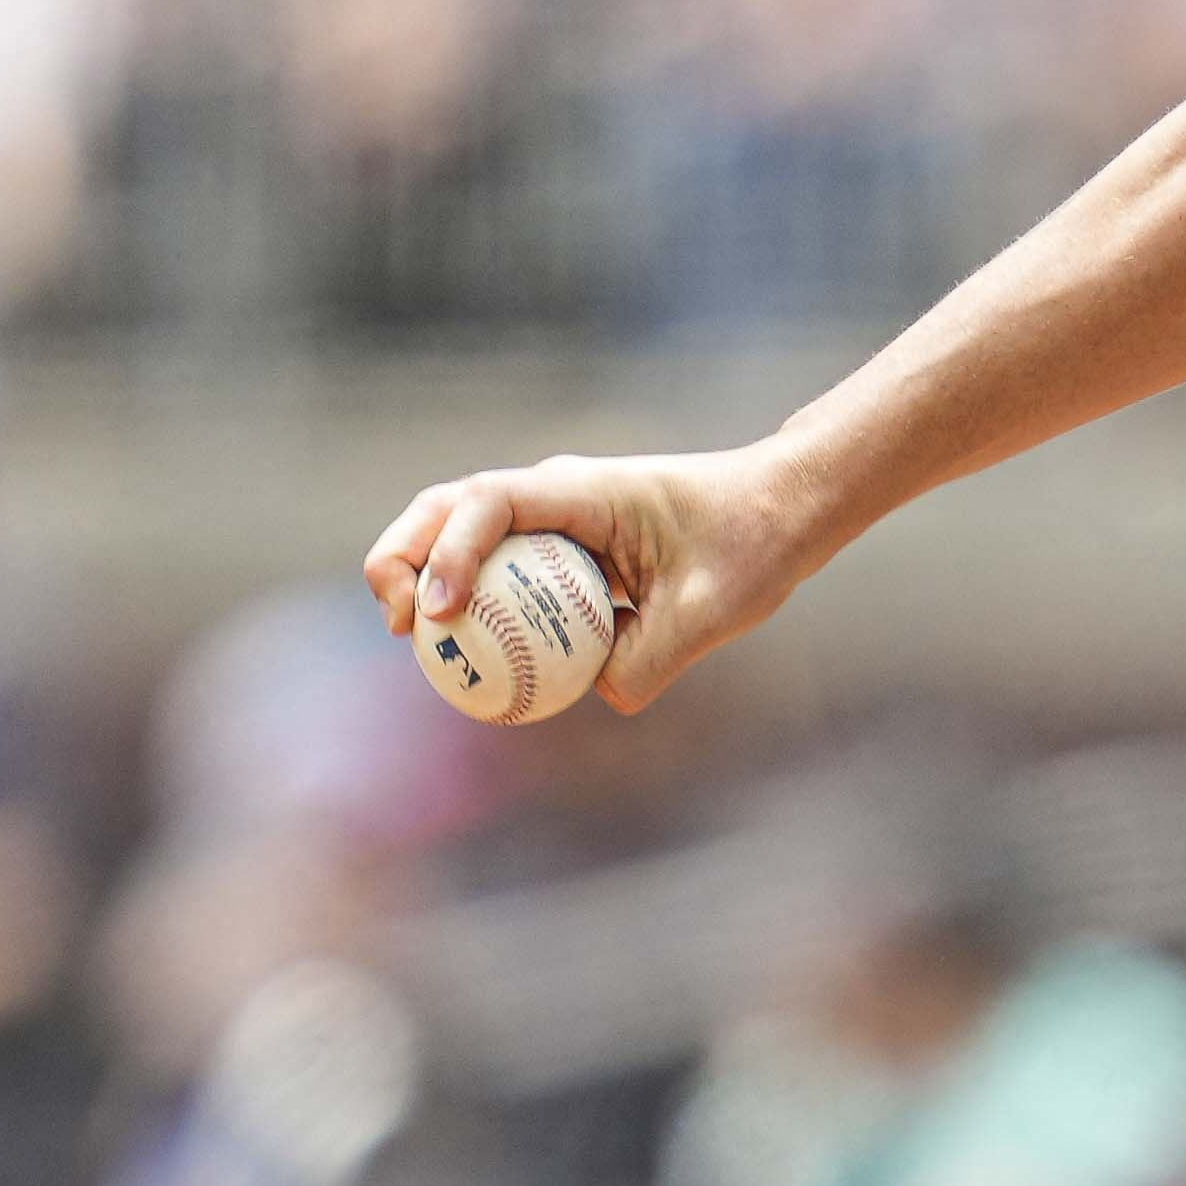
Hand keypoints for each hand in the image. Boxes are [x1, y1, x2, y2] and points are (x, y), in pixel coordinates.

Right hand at [362, 446, 815, 715]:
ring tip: (413, 637)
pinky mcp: (563, 544)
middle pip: (447, 508)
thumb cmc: (752, 546)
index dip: (450, 552)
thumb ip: (652, 657)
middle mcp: (555, 493)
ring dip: (422, 574)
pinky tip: (471, 652)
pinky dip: (471, 598)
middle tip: (402, 626)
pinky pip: (501, 567)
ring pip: (461, 532)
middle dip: (403, 558)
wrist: (783, 509)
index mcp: (584, 490)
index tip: (440, 612)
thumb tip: (598, 695)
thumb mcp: (711, 612)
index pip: (489, 502)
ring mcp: (553, 514)